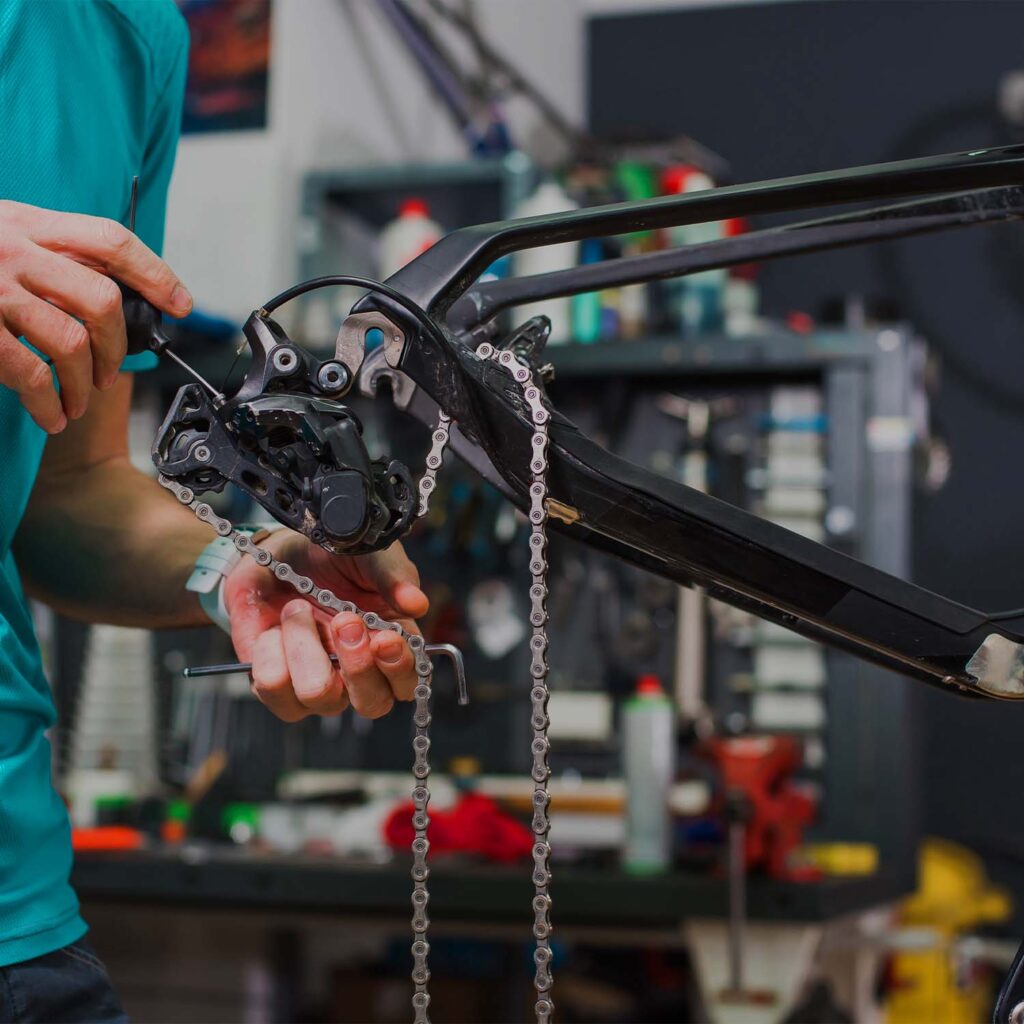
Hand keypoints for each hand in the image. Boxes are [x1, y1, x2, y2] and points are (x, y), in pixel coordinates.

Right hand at [0, 200, 191, 432]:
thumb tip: (116, 296)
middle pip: (102, 298)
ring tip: (78, 399)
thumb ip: (52, 254)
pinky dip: (47, 401)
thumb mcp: (3, 233)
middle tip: (110, 371)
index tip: (180, 303)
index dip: (155, 271)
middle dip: (117, 347)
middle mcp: (13, 248)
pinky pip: (26, 371)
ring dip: (85, 383)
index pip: (110, 239)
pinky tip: (51, 415)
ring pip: (70, 341)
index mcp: (28, 222)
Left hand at [223, 531, 429, 721]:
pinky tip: (273, 626)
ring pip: (317, 697)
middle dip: (357, 665)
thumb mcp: (370, 555)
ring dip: (306, 647)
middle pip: (371, 704)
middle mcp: (355, 673)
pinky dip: (271, 650)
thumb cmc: (334, 556)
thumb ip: (395, 577)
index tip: (384, 639)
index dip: (398, 669)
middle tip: (343, 620)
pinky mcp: (272, 682)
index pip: (406, 683)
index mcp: (389, 646)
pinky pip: (272, 687)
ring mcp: (313, 682)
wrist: (279, 549)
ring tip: (298, 608)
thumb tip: (418, 604)